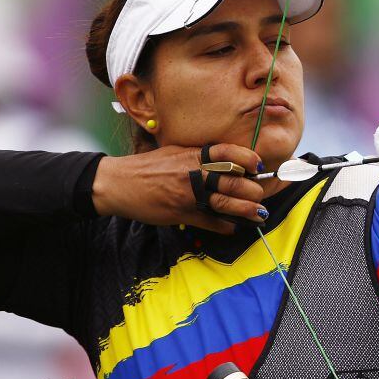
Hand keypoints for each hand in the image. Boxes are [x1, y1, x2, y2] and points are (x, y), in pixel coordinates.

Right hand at [91, 144, 267, 234]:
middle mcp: (193, 172)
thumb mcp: (175, 152)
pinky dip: (225, 225)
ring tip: (259, 214)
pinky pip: (210, 221)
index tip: (258, 165)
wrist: (118, 183)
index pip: (228, 152)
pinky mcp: (181, 213)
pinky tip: (233, 226)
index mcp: (192, 154)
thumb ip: (199, 155)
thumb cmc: (148, 167)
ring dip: (247, 210)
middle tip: (260, 194)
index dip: (247, 158)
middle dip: (252, 189)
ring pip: (226, 202)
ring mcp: (188, 194)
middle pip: (233, 180)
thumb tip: (225, 160)